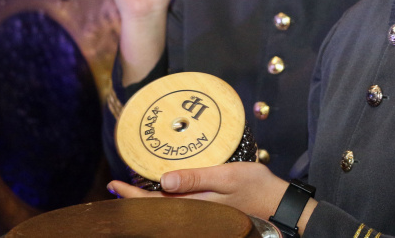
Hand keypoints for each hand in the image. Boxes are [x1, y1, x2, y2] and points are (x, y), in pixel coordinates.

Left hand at [109, 164, 286, 219]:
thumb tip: (163, 180)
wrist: (280, 205)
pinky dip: (166, 204)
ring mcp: (202, 218)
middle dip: (135, 201)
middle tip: (116, 187)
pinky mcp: (210, 216)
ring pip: (167, 213)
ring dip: (149, 203)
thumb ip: (196, 178)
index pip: (155, 203)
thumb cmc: (257, 186)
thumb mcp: (227, 176)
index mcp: (196, 207)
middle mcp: (195, 216)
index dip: (133, 195)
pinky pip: (180, 211)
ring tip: (132, 192)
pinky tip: (163, 195)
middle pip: (157, 210)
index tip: (115, 185)